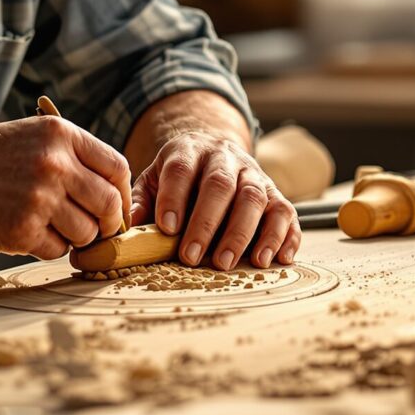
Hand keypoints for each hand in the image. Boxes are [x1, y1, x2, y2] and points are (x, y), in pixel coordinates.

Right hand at [0, 117, 130, 259]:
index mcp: (60, 135)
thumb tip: (115, 195)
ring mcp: (39, 198)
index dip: (121, 194)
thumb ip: (73, 157)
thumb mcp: (32, 137)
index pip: (117, 167)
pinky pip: (58, 250)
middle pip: (109, 204)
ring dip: (75, 238)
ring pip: (86, 233)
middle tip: (93, 230)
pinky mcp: (22, 230)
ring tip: (50, 227)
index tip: (115, 209)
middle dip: (107, 224)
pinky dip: (49, 247)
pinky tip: (27, 232)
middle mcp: (54, 163)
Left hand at [129, 132, 298, 269]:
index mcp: (189, 150)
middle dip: (206, 223)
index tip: (167, 228)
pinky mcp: (277, 194)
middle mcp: (226, 158)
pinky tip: (276, 260)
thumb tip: (127, 227)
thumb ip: (142, 201)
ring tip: (227, 263)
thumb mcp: (155, 179)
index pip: (182, 169)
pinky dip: (283, 237)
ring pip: (255, 198)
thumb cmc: (179, 175)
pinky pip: (287, 213)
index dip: (174, 197)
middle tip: (192, 257)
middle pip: (221, 185)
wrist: (215, 151)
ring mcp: (255, 174)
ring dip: (243, 233)